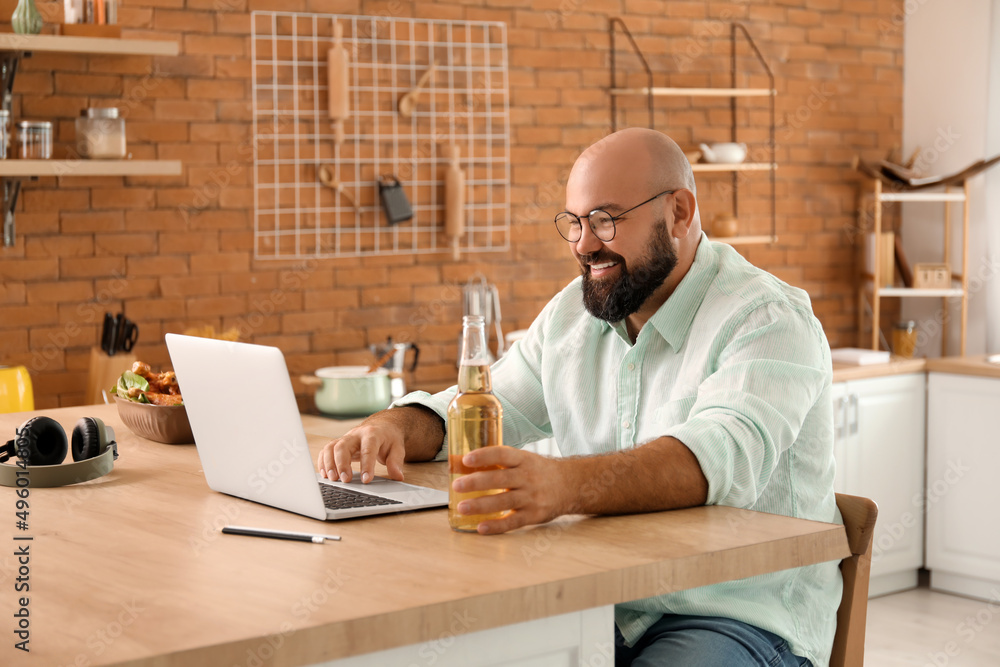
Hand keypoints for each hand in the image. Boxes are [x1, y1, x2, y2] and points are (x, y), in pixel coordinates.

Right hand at [316, 421, 405, 483]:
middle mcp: (356, 434)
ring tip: (333, 479)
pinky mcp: (338, 443)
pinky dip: (323, 462)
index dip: (366, 464)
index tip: (366, 480)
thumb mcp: (397, 448)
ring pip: (331, 447)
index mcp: (372, 434)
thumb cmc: (388, 438)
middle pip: (343, 446)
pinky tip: (326, 474)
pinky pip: (326, 450)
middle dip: (342, 464)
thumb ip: (396, 462)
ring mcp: (345, 438)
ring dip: (329, 464)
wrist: (382, 425)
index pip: (368, 448)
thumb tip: (397, 476)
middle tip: (345, 480)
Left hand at [451, 446, 569, 534]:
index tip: (466, 459)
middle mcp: (528, 477)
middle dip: (476, 482)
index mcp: (524, 460)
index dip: (484, 456)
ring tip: (462, 507)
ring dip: (481, 505)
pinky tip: (480, 527)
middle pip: (500, 479)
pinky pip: (513, 522)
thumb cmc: (540, 471)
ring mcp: (532, 497)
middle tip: (457, 485)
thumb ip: (502, 462)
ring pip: (504, 501)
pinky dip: (496, 526)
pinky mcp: (534, 515)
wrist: (571, 486)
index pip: (503, 454)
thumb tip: (464, 463)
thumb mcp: (525, 459)